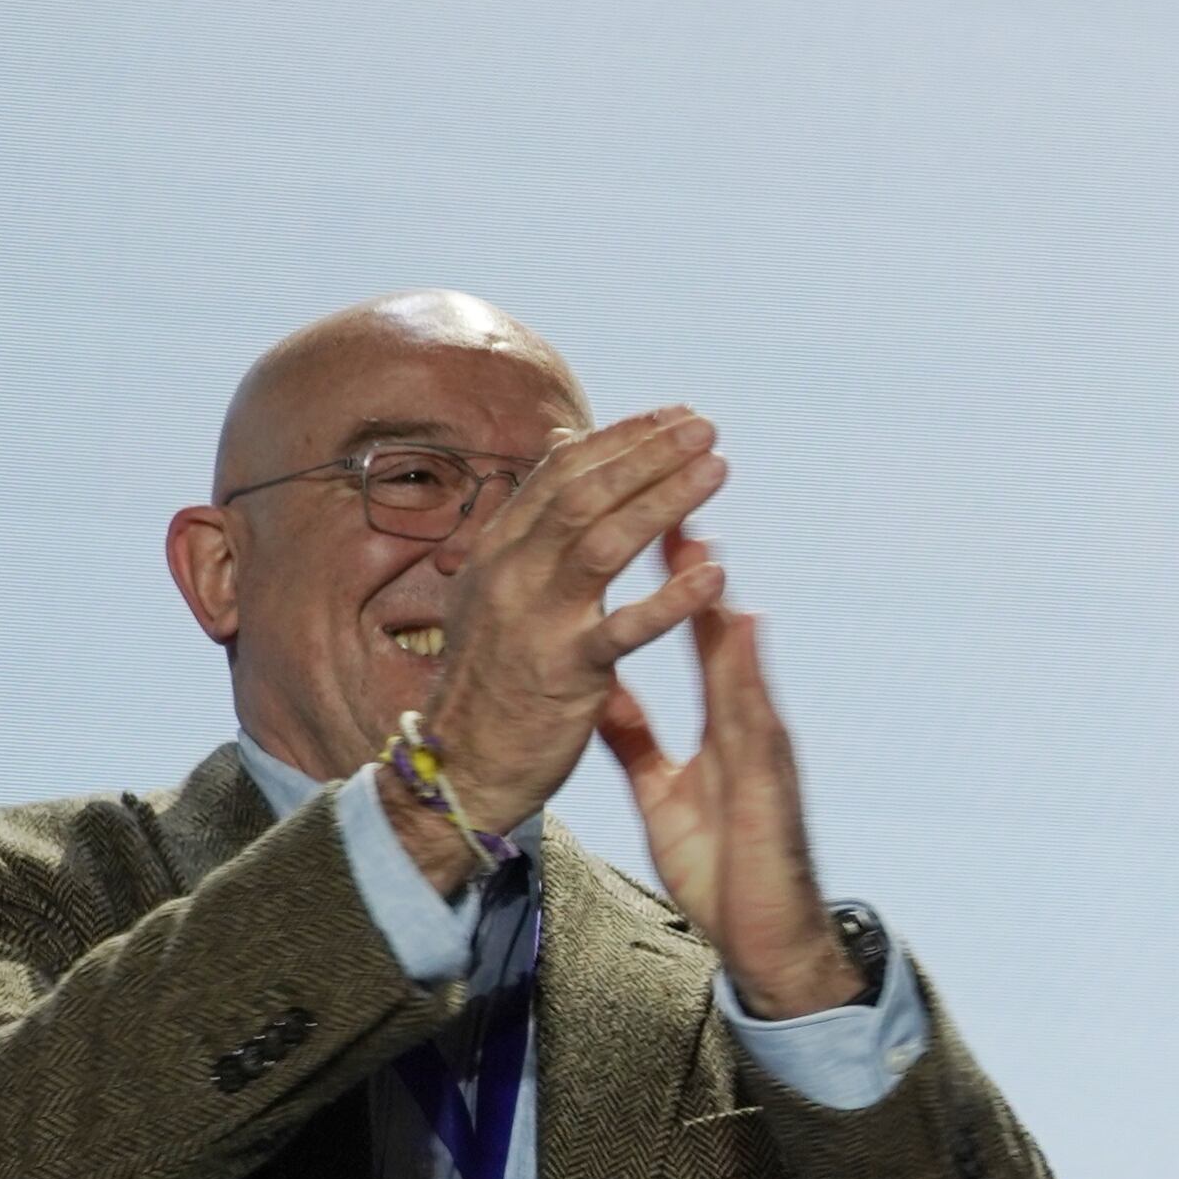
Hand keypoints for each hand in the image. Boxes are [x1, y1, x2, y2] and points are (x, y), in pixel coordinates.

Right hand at [416, 408, 732, 834]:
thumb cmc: (493, 674)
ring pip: (603, 544)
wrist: (461, 764)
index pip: (562, 474)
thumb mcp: (497, 583)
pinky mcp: (565, 672)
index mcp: (498, 549)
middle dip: (648, 455)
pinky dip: (669, 599)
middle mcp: (510, 574)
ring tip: (717, 471)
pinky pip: (623, 630)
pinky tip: (714, 573)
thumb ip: (533, 518)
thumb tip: (562, 445)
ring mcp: (535, 620)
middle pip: (585, 495)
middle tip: (705, 428)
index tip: (674, 415)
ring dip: (663, 501)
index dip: (621, 438)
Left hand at [593, 535, 855, 1016]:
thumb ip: (637, 735)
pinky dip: (744, 666)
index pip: (686, 630)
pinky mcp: (768, 776)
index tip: (635, 510)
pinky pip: (752, 714)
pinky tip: (737, 620)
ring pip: (736, 653)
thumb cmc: (723, 869)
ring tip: (694, 526)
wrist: (770, 937)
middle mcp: (745, 718)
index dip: (660, 569)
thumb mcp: (664, 790)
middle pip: (712, 622)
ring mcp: (760, 744)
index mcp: (718, 720)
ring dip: (717, 592)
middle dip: (685, 554)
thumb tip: (603, 687)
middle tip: (664, 484)